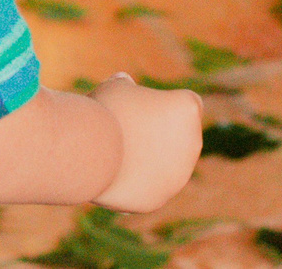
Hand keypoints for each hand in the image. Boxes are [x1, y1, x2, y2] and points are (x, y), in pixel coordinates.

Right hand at [89, 75, 201, 211]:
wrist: (90, 151)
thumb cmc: (105, 111)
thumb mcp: (115, 87)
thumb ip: (126, 87)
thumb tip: (125, 83)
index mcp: (187, 109)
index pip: (186, 104)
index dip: (164, 103)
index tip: (140, 105)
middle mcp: (192, 143)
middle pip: (178, 136)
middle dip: (158, 133)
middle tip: (125, 129)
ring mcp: (178, 176)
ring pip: (166, 165)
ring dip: (148, 159)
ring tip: (116, 152)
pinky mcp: (160, 199)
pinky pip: (148, 188)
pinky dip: (135, 182)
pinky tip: (113, 174)